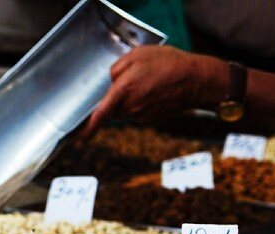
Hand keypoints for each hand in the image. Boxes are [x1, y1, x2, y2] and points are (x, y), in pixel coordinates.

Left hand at [83, 46, 224, 135]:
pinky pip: (139, 111)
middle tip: (135, 82)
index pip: (100, 114)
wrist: (196, 80)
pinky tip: (156, 90)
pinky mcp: (151, 119)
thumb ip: (117, 68)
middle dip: (115, 98)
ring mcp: (141, 116)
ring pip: (126, 109)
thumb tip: (109, 82)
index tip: (77, 137)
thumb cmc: (168, 63)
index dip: (87, 127)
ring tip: (149, 82)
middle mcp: (131, 107)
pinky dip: (143, 102)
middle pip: (112, 108)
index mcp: (124, 90)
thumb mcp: (138, 55)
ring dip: (131, 98)